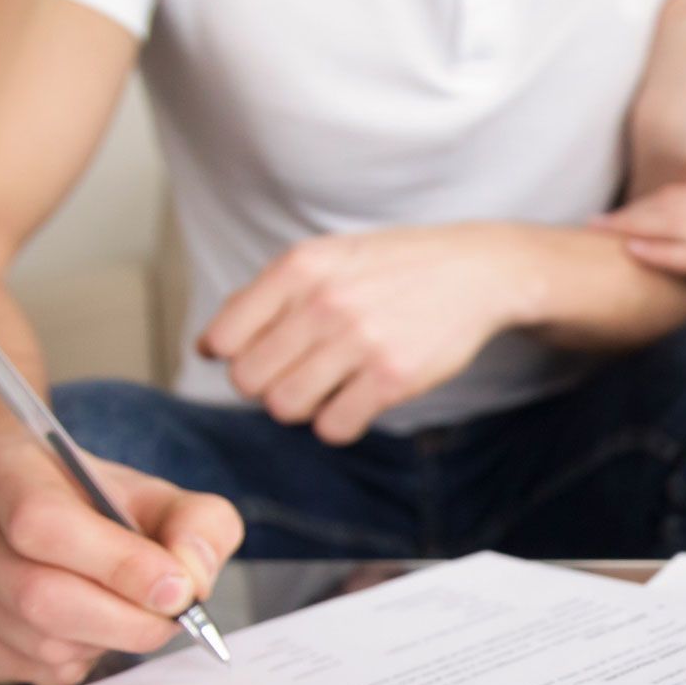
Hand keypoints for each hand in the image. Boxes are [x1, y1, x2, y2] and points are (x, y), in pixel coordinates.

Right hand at [0, 435, 243, 684]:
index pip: (44, 525)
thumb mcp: (162, 497)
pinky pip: (29, 672)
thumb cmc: (99, 506)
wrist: (35, 514)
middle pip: (40, 596)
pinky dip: (76, 662)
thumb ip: (198, 526)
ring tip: (119, 610)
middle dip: (126, 620)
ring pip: (41, 643)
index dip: (120, 567)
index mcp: (0, 466)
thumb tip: (189, 580)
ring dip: (104, 641)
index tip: (177, 591)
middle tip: (169, 617)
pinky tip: (84, 629)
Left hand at [200, 225, 538, 443]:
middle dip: (267, 384)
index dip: (235, 356)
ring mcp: (359, 341)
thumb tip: (210, 349)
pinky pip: (333, 428)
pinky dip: (338, 423)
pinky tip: (356, 400)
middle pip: (249, 380)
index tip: (262, 355)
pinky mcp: (392, 378)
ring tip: (328, 386)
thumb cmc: (393, 267)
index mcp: (299, 267)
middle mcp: (324, 302)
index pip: (224, 338)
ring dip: (301, 406)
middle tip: (299, 372)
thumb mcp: (326, 256)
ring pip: (285, 407)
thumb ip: (269, 295)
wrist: (474, 271)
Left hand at [598, 186, 685, 333]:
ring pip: (674, 224)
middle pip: (670, 204)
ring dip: (632, 228)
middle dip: (629, 212)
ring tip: (600, 234)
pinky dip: (658, 252)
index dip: (645, 203)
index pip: (682, 195)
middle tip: (593, 223)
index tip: (616, 214)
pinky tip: (631, 253)